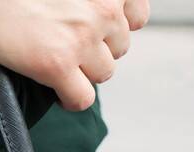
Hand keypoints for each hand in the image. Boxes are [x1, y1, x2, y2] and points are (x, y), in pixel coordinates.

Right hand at [0, 0, 149, 110]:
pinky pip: (82, 98)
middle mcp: (104, 7)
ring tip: (58, 68)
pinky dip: (71, 99)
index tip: (95, 33)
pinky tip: (56, 92)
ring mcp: (83, 36)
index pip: (137, 16)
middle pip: (119, 48)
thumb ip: (83, 0)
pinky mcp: (58, 64)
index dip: (114, 28)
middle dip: (96, 51)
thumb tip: (86, 23)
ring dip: (83, 74)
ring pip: (104, 73)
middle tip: (67, 49)